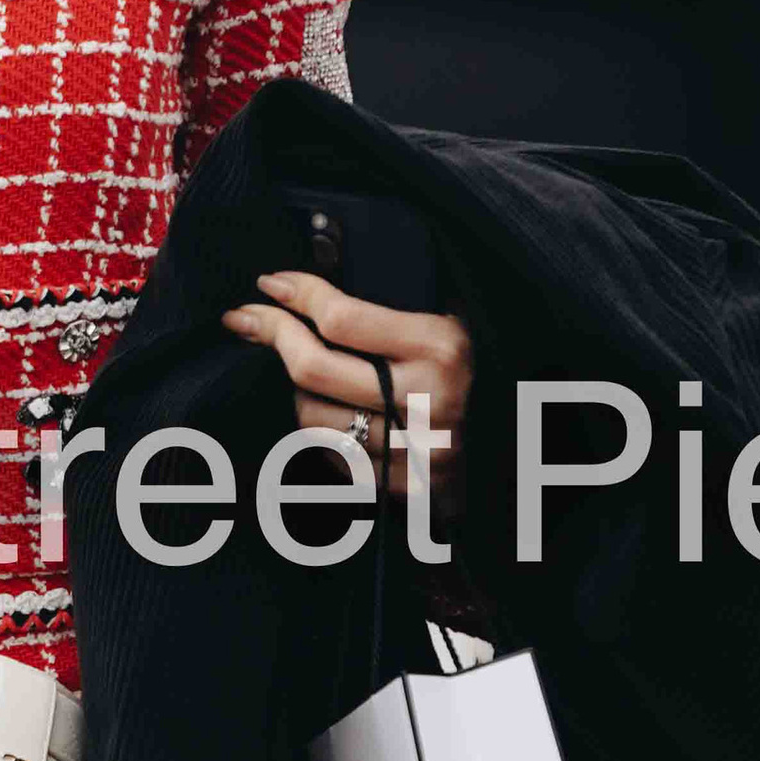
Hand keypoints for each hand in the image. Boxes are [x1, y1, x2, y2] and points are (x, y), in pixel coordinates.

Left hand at [221, 269, 473, 510]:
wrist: (509, 444)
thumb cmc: (470, 368)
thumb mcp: (450, 319)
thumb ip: (394, 300)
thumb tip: (310, 272)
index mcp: (441, 349)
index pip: (342, 319)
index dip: (297, 296)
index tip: (269, 284)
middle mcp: (428, 402)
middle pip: (313, 369)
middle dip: (274, 336)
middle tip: (250, 319)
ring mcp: (411, 452)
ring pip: (310, 417)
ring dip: (296, 389)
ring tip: (307, 372)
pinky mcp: (397, 488)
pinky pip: (327, 455)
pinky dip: (316, 429)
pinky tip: (327, 410)